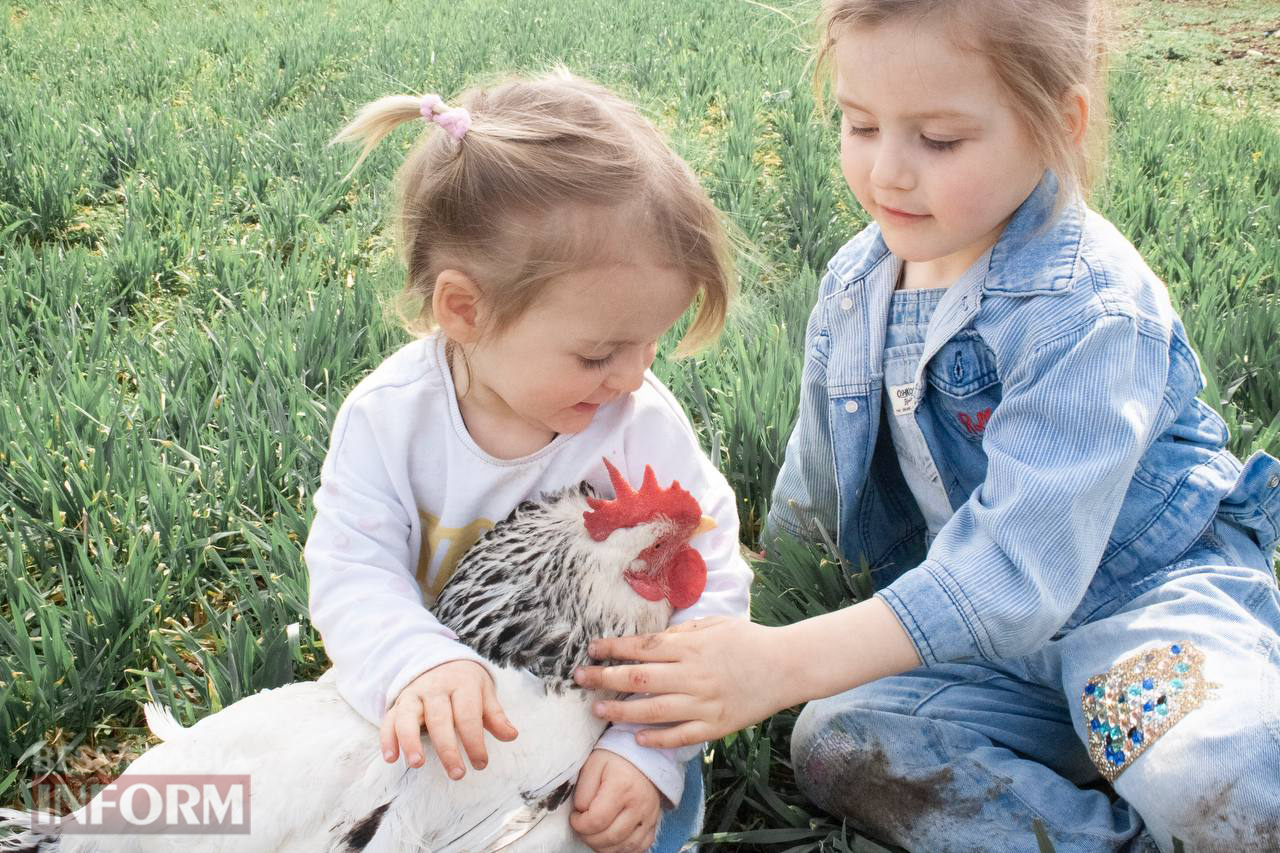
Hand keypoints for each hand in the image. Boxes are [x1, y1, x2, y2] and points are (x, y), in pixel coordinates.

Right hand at [379, 660, 517, 779]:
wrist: (439, 660)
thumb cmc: (465, 683)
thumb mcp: (484, 692)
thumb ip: (495, 715)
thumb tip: (511, 735)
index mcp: (461, 685)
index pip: (468, 715)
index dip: (474, 741)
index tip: (480, 763)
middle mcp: (435, 689)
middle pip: (440, 719)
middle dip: (447, 748)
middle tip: (457, 774)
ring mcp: (414, 695)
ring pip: (408, 717)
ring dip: (410, 741)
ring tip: (416, 764)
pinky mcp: (398, 703)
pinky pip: (389, 719)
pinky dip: (387, 738)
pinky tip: (391, 757)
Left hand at [569, 749, 660, 852]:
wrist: (644, 755)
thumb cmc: (616, 758)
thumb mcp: (593, 763)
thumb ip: (583, 789)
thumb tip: (581, 812)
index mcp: (622, 786)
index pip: (596, 820)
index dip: (579, 824)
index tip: (574, 816)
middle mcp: (638, 804)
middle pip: (610, 838)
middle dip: (588, 838)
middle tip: (581, 827)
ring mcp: (649, 816)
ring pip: (625, 847)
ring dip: (604, 847)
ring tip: (594, 834)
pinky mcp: (654, 822)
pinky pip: (640, 847)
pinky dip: (623, 849)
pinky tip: (611, 840)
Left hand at [573, 616, 794, 747]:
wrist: (786, 666)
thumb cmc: (748, 640)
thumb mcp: (714, 625)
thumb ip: (682, 632)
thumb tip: (650, 637)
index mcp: (690, 647)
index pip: (642, 647)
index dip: (613, 648)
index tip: (592, 649)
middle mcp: (692, 675)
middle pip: (638, 678)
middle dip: (604, 678)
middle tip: (579, 678)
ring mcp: (703, 703)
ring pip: (653, 711)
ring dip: (620, 712)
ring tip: (597, 710)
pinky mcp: (715, 726)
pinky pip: (680, 736)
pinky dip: (657, 739)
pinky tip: (637, 738)